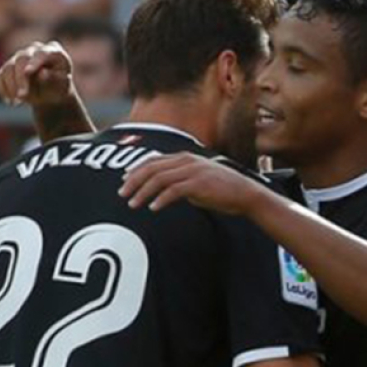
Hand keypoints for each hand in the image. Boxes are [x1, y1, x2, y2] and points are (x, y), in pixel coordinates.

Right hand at [0, 41, 74, 106]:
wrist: (51, 95)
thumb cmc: (59, 88)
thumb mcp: (62, 87)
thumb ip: (54, 79)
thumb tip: (42, 73)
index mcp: (53, 51)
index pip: (42, 53)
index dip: (34, 61)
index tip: (28, 72)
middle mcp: (35, 50)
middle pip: (22, 59)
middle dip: (20, 78)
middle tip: (22, 96)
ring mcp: (20, 57)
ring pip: (8, 67)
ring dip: (10, 86)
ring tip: (18, 102)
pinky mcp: (8, 67)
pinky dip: (2, 90)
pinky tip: (10, 102)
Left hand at [118, 152, 264, 213]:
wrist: (244, 193)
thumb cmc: (220, 190)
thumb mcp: (196, 180)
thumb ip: (179, 181)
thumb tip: (162, 191)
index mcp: (184, 157)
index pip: (153, 160)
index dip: (135, 170)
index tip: (123, 181)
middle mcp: (186, 161)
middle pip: (151, 168)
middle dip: (133, 181)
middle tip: (121, 194)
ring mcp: (192, 171)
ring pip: (159, 179)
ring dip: (143, 192)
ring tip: (133, 204)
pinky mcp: (199, 184)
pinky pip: (174, 191)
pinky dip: (161, 199)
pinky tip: (153, 208)